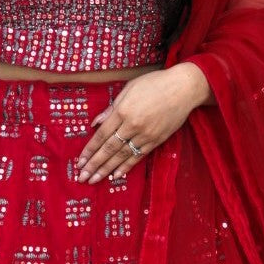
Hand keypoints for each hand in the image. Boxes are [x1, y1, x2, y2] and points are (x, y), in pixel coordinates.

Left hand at [75, 63, 211, 182]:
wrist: (183, 89)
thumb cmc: (154, 83)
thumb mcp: (129, 89)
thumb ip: (111, 108)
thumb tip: (95, 124)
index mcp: (123, 111)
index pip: (101, 135)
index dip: (90, 150)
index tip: (80, 161)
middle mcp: (132, 125)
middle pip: (109, 148)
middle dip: (94, 164)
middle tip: (82, 177)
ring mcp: (145, 135)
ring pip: (122, 156)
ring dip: (106, 169)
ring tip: (94, 180)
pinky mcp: (157, 140)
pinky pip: (138, 156)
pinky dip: (126, 167)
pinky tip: (116, 175)